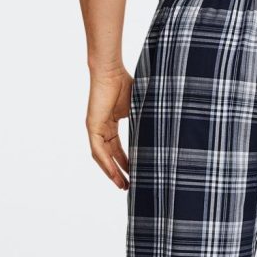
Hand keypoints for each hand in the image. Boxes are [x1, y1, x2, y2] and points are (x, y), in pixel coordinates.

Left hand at [86, 68, 132, 188]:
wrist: (111, 70)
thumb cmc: (125, 82)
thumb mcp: (138, 107)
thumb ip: (144, 119)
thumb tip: (164, 130)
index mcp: (111, 123)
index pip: (118, 148)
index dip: (126, 161)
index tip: (136, 172)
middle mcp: (102, 128)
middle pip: (110, 156)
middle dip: (120, 171)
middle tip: (130, 186)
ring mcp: (96, 128)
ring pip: (103, 157)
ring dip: (112, 172)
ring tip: (123, 185)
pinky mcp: (93, 126)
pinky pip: (98, 150)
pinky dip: (105, 163)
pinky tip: (113, 174)